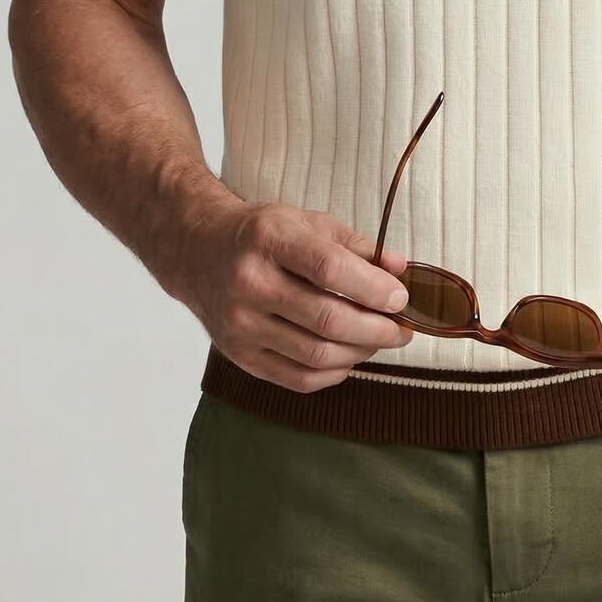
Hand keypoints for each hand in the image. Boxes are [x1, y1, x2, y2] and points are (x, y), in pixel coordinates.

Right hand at [170, 201, 414, 391]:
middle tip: (402, 329)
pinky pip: (298, 378)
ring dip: (361, 352)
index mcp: (269, 239)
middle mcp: (249, 282)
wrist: (199, 252)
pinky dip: (334, 372)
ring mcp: (240, 324)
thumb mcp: (307, 222)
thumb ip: (356, 245)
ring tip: (379, 341)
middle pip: (327, 318)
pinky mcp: (239, 355)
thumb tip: (400, 267)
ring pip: (316, 353)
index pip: (329, 269)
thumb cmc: (263, 235)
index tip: (400, 297)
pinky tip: (349, 357)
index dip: (373, 287)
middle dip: (377, 329)